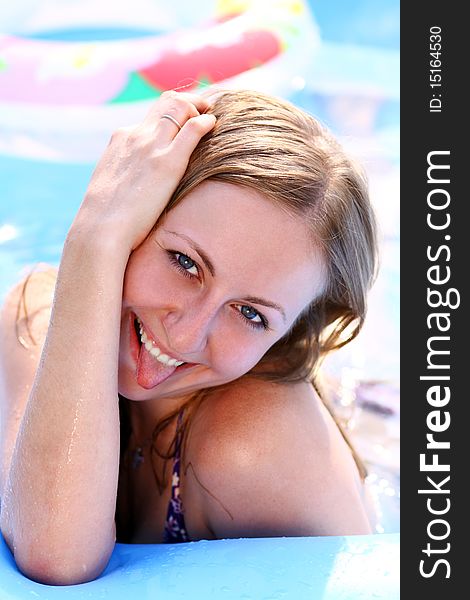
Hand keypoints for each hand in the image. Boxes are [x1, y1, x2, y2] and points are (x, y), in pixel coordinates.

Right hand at [71, 91, 215, 252]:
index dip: (173, 113)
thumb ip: (127, 174)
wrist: (100, 228)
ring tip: (211, 118)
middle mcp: (136, 135)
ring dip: (199, 108)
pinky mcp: (168, 162)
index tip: (186, 119)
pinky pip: (192, 130)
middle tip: (205, 110)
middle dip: (190, 102)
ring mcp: (152, 146)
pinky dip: (205, 122)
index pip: (152, 115)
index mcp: (121, 139)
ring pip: (180, 107)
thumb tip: (136, 185)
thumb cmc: (105, 218)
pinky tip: (214, 125)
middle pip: (168, 102)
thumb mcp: (113, 185)